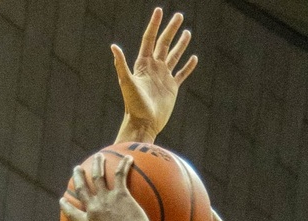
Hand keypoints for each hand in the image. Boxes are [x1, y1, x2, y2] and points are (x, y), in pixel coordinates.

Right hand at [60, 154, 155, 220]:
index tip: (63, 199)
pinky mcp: (122, 195)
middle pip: (82, 189)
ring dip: (96, 166)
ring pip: (98, 178)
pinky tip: (128, 158)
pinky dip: (124, 166)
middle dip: (78, 178)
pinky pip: (121, 176)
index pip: (72, 214)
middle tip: (76, 170)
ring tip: (98, 157)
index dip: (66, 206)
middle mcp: (93, 210)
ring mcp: (107, 201)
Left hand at [114, 7, 197, 139]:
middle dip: (171, 29)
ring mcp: (163, 77)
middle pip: (164, 43)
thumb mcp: (126, 83)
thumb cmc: (133, 104)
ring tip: (187, 32)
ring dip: (180, 44)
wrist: (143, 122)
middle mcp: (154, 67)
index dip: (154, 24)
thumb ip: (121, 64)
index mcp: (143, 64)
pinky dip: (188, 66)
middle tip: (179, 16)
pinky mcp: (172, 88)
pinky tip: (193, 58)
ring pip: (174, 56)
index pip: (150, 39)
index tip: (159, 11)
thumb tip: (113, 46)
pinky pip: (181, 74)